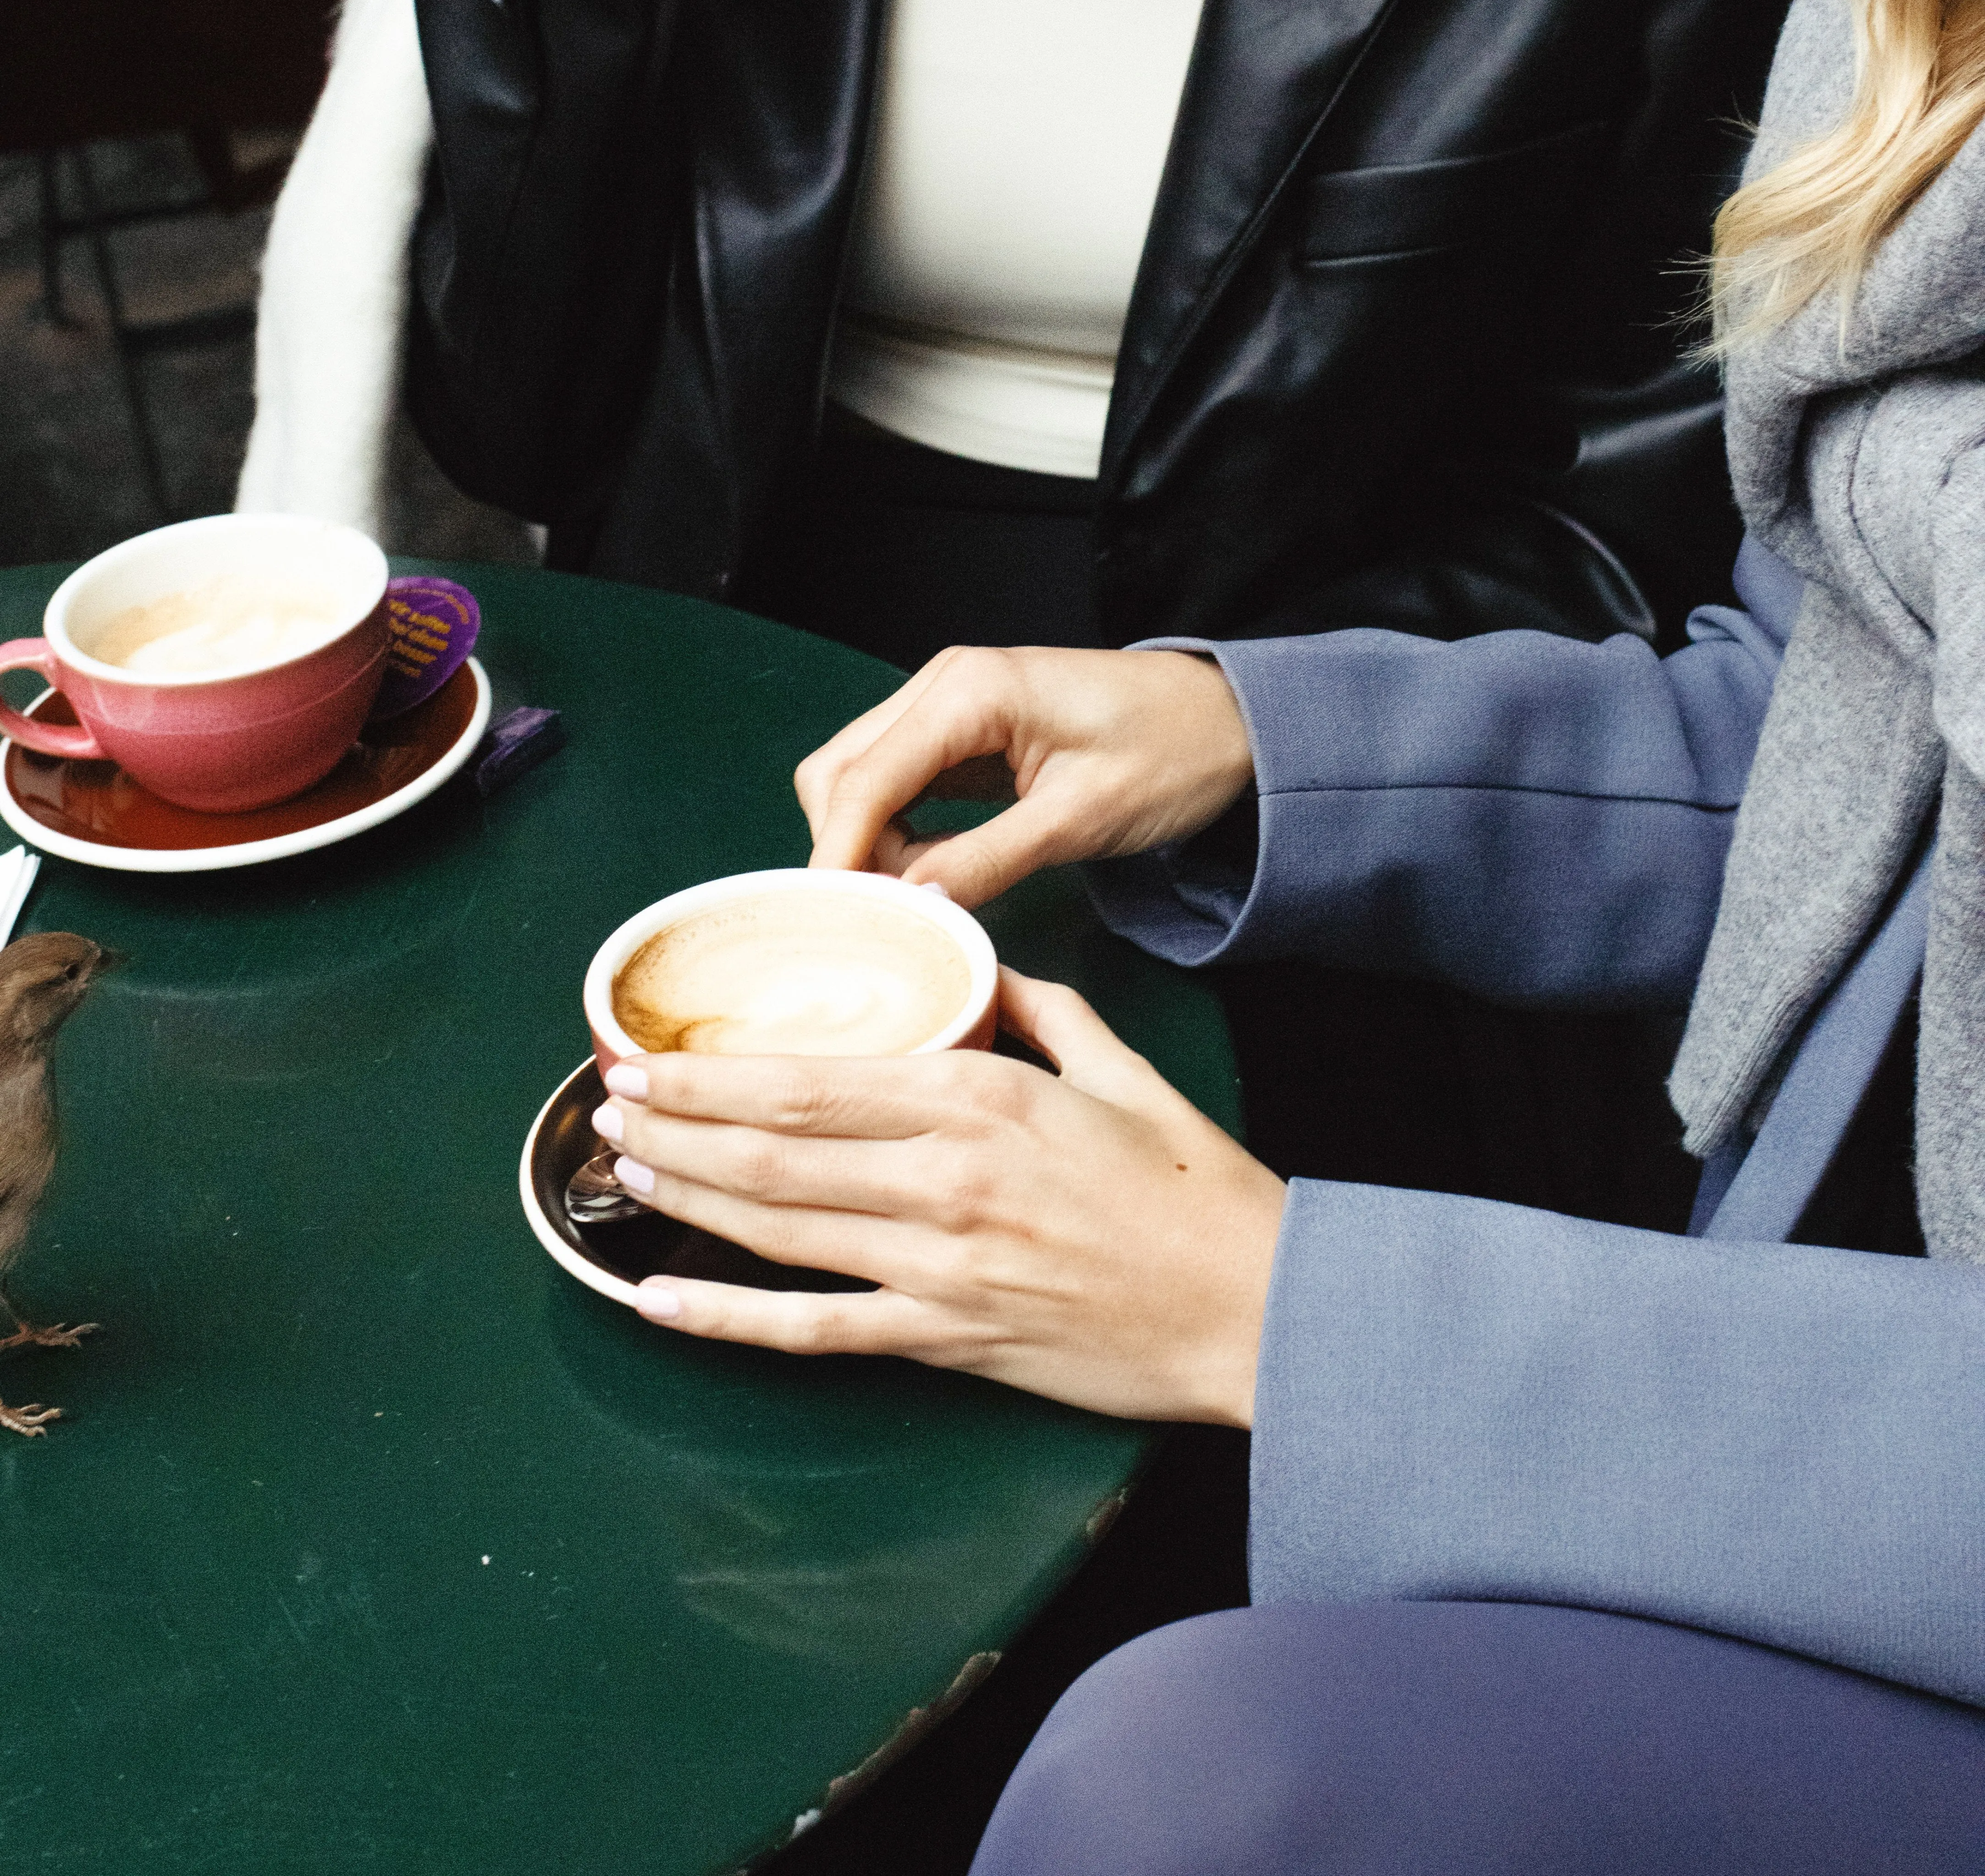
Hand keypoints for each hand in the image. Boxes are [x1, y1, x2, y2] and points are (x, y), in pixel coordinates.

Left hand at [591, 970, 1285, 1424]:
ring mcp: (940, 1268)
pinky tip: (665, 1302)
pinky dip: (733, 1319)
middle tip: (606, 1105)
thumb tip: (975, 969)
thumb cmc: (1194, 1190)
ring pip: (782, 1230)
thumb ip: (1037, 1008)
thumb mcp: (1120, 1068)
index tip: (650, 1058)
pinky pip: (818, 1331)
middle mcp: (945, 1179)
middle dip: (678, 1127)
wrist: (1257, 1311)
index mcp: (983, 1099)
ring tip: (624, 1171)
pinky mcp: (948, 1340)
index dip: (717, 1075)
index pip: (816, 1082)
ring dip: (690, 1199)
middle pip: (777, 1151)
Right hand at [794, 645, 1255, 905]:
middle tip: (881, 922)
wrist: (1227, 719)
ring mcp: (948, 705)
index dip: (838, 855)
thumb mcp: (1082, 818)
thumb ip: (989, 859)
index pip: (864, 778)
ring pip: (857, 776)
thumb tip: (910, 906)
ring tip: (913, 902)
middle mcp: (943, 685)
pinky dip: (893, 831)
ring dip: (867, 842)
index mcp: (970, 691)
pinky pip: (895, 782)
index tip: (830, 926)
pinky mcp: (962, 732)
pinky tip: (927, 874)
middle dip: (845, 848)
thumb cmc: (1171, 754)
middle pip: (840, 771)